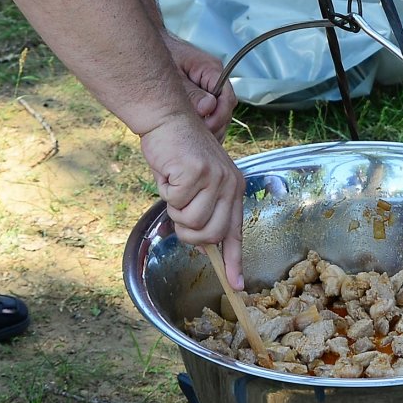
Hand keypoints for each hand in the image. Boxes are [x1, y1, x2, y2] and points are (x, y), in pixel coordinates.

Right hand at [139, 112, 246, 287]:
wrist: (168, 117)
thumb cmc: (178, 151)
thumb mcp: (197, 183)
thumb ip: (203, 210)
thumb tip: (201, 243)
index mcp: (234, 188)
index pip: (235, 231)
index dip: (233, 261)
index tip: (236, 285)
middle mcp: (230, 184)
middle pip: (210, 235)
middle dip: (187, 232)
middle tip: (177, 210)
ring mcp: (216, 179)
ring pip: (191, 222)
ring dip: (174, 209)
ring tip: (174, 185)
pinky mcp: (197, 173)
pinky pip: (175, 202)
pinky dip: (166, 192)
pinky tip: (169, 172)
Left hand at [165, 31, 235, 137]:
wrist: (149, 50)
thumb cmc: (161, 56)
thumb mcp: (173, 74)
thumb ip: (190, 92)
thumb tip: (207, 108)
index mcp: (212, 70)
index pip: (227, 97)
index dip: (218, 117)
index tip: (205, 128)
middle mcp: (215, 80)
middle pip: (226, 110)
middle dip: (214, 127)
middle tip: (197, 138)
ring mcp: (210, 90)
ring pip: (220, 116)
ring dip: (210, 129)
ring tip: (193, 140)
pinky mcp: (202, 98)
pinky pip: (210, 115)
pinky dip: (204, 128)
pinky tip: (192, 137)